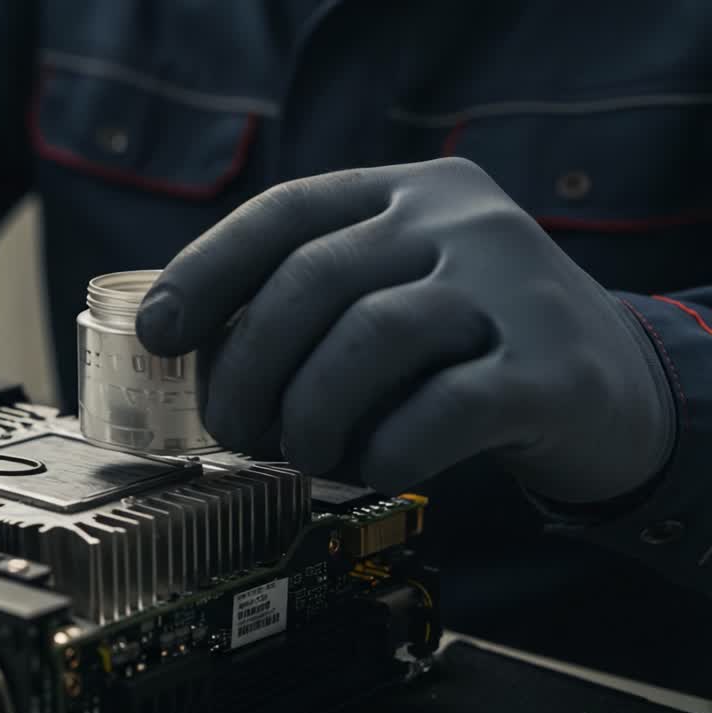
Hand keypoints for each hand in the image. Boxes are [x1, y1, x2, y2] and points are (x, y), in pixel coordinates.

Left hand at [137, 157, 674, 504]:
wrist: (613, 386)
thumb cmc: (468, 343)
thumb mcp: (395, 289)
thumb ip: (312, 299)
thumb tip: (188, 349)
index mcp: (408, 190)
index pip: (284, 212)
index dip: (205, 271)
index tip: (158, 333)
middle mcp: (462, 221)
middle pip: (314, 279)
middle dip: (247, 365)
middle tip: (232, 426)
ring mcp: (513, 287)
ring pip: (370, 338)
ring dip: (311, 413)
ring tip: (305, 451)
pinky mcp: (551, 369)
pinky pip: (437, 412)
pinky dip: (383, 449)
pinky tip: (373, 463)